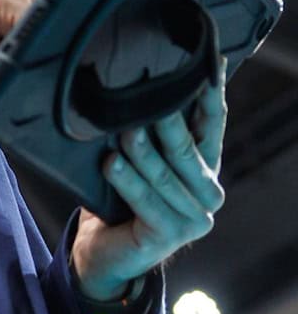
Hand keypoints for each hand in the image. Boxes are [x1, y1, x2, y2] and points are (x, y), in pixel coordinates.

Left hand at [71, 80, 226, 299]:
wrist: (103, 250)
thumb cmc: (118, 196)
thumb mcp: (137, 159)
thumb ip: (146, 131)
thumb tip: (133, 84)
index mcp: (203, 167)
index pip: (212, 124)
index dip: (211, 94)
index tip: (211, 63)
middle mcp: (207, 191)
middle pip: (187, 149)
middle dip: (168, 120)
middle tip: (149, 93)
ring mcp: (194, 217)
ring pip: (164, 175)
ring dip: (142, 151)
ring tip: (123, 131)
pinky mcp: (169, 234)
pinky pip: (145, 201)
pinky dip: (126, 182)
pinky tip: (110, 164)